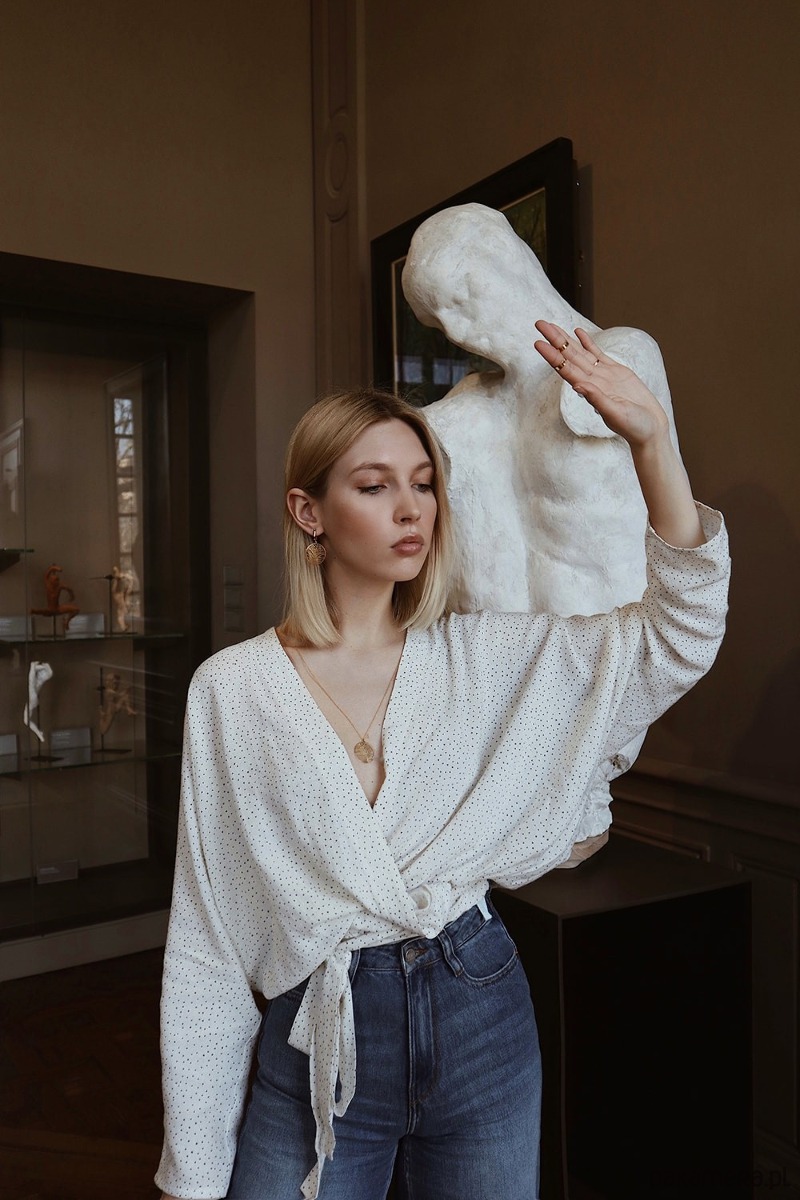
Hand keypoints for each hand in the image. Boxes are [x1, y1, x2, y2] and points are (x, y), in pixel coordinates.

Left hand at [534, 320, 702, 546]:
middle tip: (539, 323)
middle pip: (570, 356)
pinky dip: (588, 343)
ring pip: (581, 353)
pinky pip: (599, 354)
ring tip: (551, 325)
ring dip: (566, 339)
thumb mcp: (616, 414)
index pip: (566, 370)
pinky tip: (578, 332)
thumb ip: (598, 399)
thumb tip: (578, 385)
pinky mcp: (617, 372)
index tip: (538, 343)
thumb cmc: (634, 427)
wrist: (651, 429)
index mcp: (590, 391)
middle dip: (554, 340)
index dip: (552, 356)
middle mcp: (593, 381)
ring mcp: (604, 376)